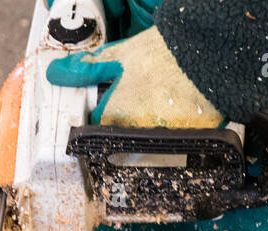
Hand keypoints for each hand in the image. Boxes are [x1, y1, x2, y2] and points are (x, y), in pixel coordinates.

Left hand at [46, 26, 222, 128]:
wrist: (212, 51)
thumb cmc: (165, 54)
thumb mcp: (120, 55)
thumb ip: (88, 69)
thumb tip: (55, 73)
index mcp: (116, 115)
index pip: (98, 127)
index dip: (102, 114)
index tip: (109, 105)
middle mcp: (137, 134)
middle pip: (123, 138)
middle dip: (127, 124)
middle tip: (140, 101)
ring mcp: (165, 140)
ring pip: (150, 143)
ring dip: (152, 129)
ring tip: (162, 104)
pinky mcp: (192, 140)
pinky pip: (178, 142)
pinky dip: (178, 129)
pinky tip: (182, 110)